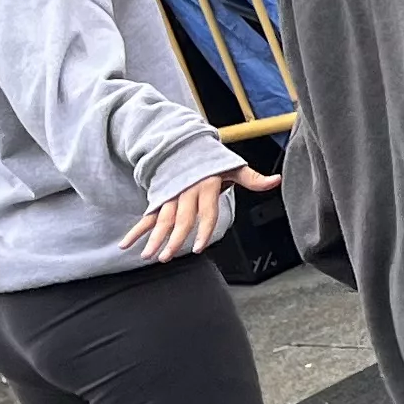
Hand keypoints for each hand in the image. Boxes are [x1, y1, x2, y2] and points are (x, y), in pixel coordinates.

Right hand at [119, 165, 274, 263]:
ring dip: (153, 239)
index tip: (197, 247)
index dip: (202, 230)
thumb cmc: (212, 161)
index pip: (205, 213)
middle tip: (167, 257)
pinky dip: (136, 231)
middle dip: (174, 240)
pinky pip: (147, 217)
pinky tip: (126, 244)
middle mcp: (186, 191)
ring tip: (148, 256)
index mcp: (206, 186)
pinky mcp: (159, 198)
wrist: (185, 145)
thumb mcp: (234, 167)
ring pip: (162, 220)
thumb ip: (253, 178)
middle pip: (180, 219)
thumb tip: (276, 180)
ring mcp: (170, 195)